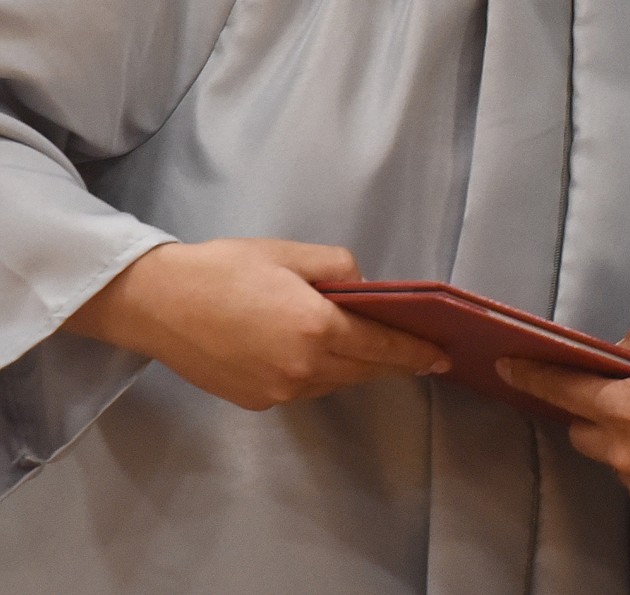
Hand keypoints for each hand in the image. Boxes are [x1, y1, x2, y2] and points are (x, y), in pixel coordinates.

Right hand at [63, 238, 448, 409]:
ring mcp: (279, 393)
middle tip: (422, 353)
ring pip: (336, 382)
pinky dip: (324, 373)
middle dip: (394, 361)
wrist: (160, 304)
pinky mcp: (258, 402)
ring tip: (375, 347)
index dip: (415, 351)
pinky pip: (307, 388)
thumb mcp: (290, 253)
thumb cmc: (227, 269)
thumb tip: (364, 290)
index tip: (442, 355)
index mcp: (315, 329)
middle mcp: (303, 370)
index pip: (381, 346)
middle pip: (364, 370)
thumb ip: (337, 269)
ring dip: (358, 366)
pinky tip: (322, 352)